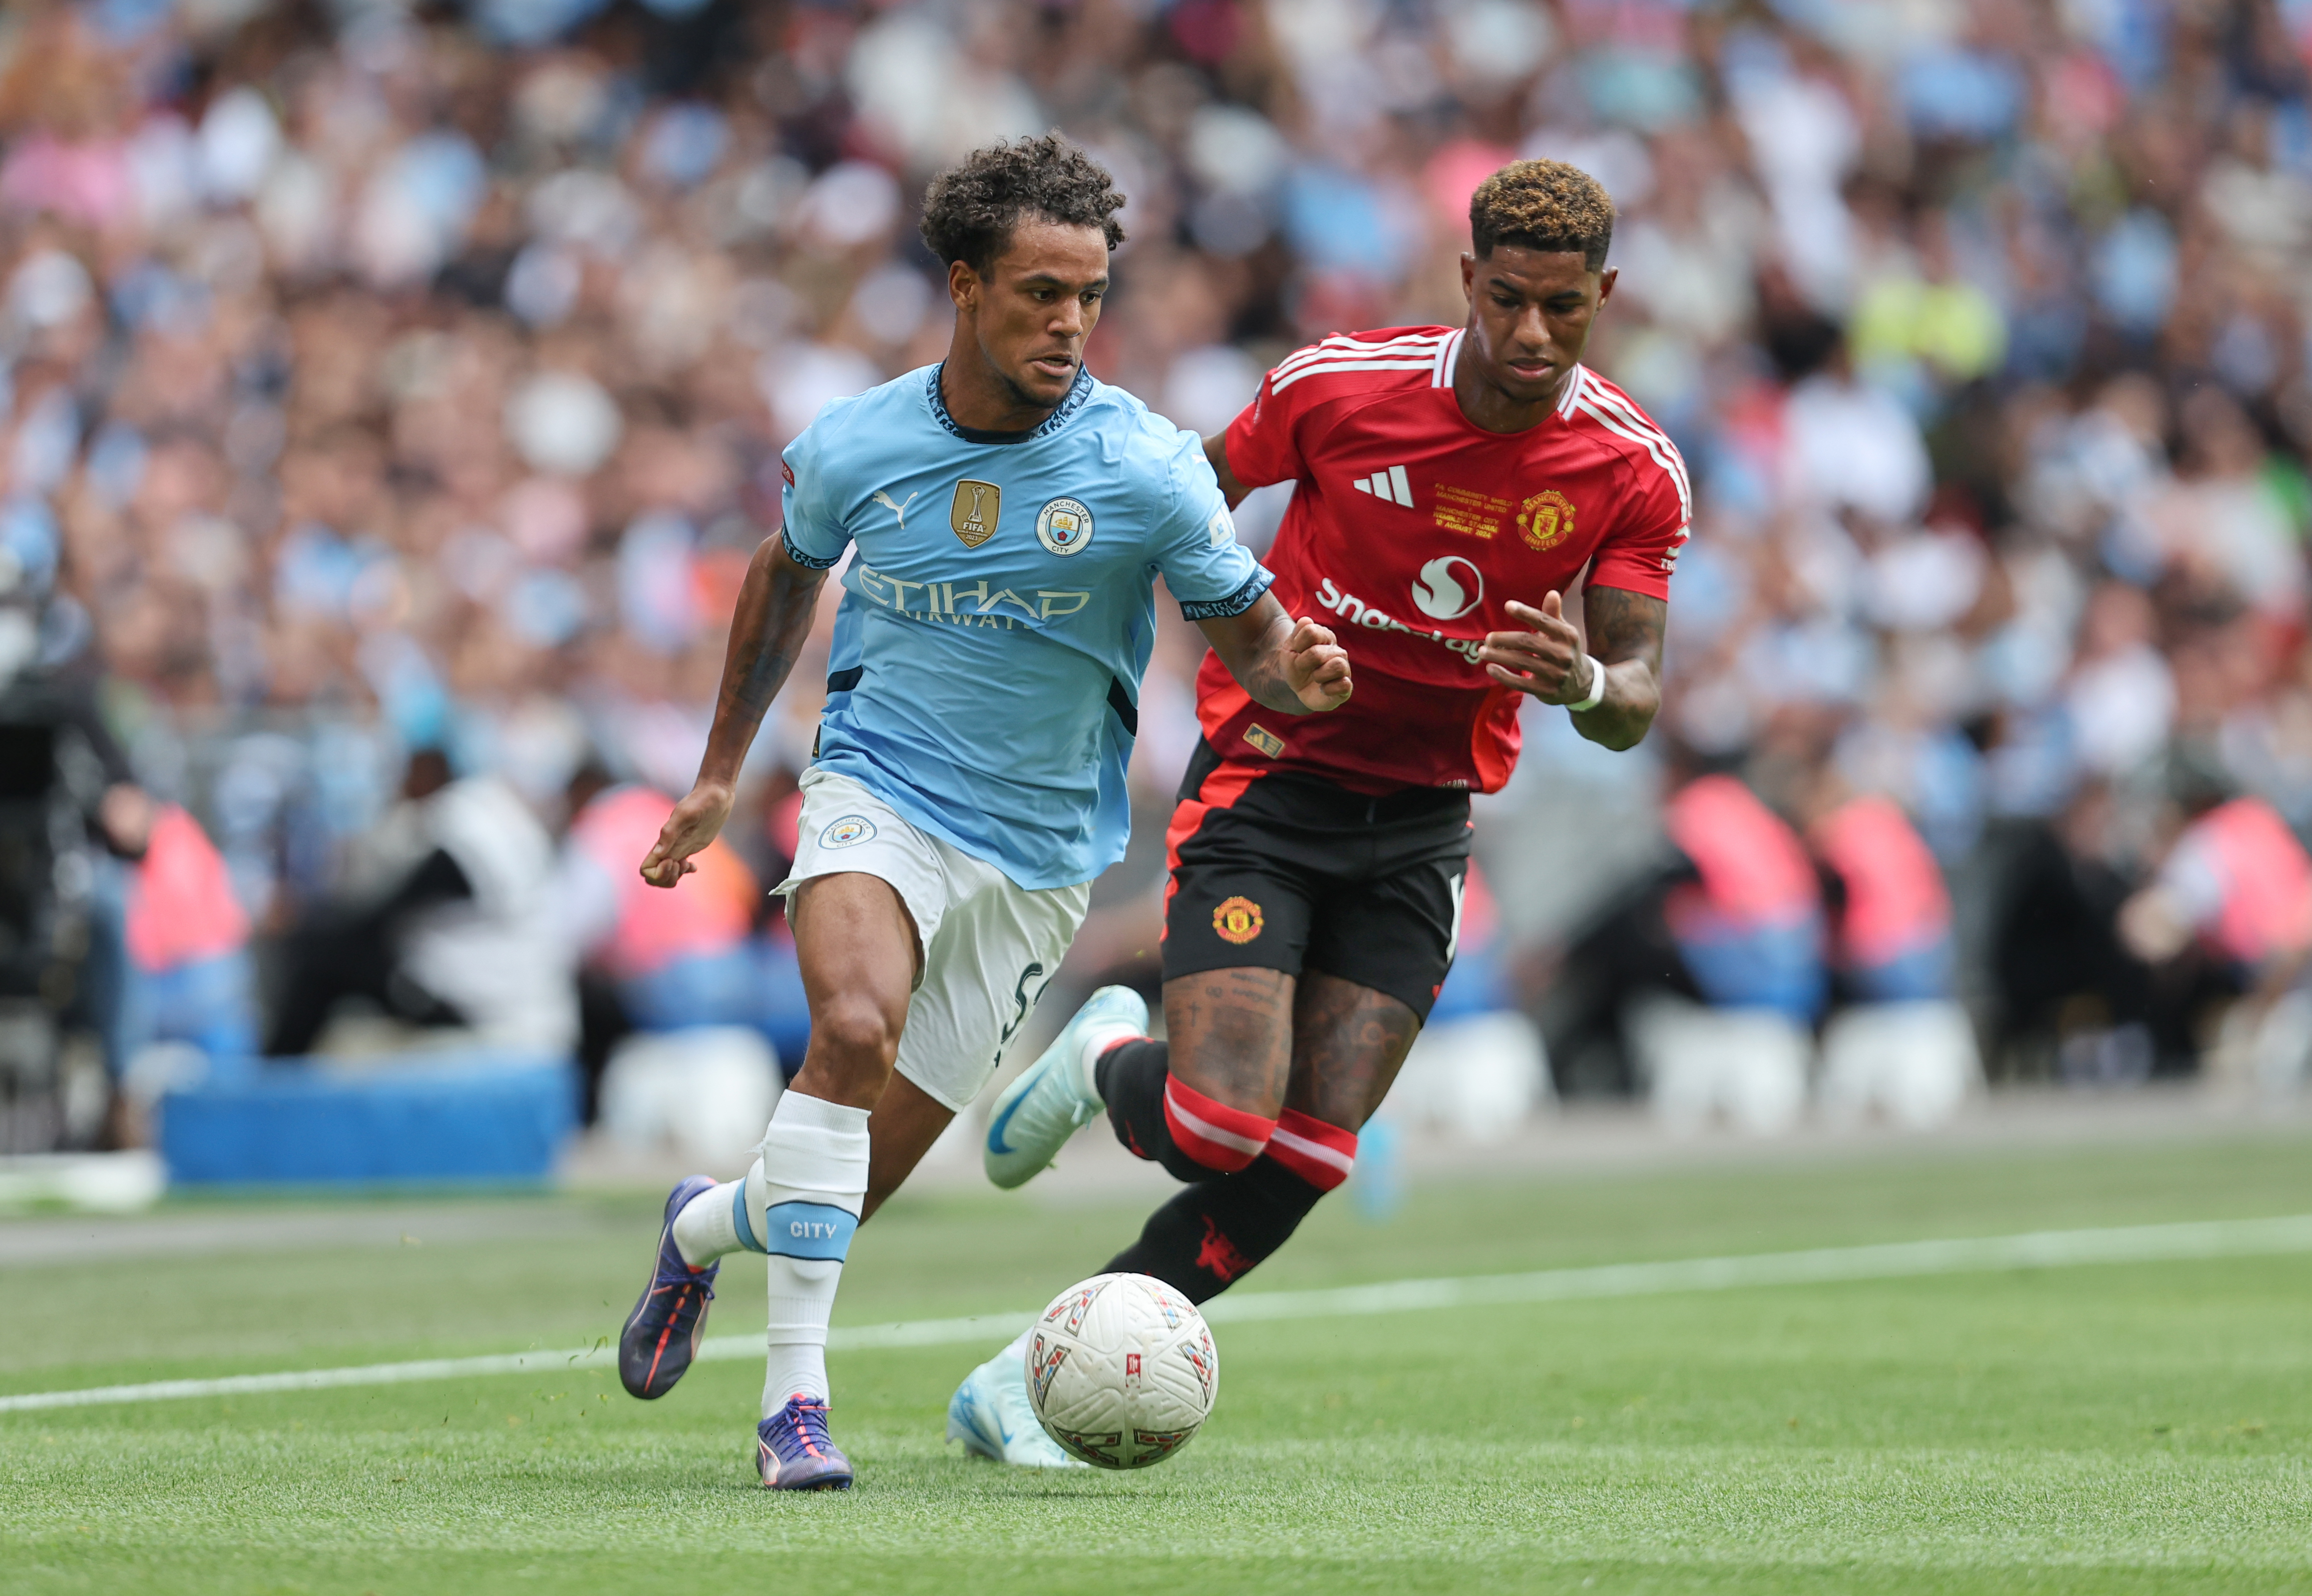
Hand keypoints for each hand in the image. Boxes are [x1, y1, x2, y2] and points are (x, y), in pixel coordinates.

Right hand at [640, 780, 734, 888]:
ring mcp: (679, 848)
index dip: (657, 873)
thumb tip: (658, 853)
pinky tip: (694, 866)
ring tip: (688, 865)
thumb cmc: (702, 801)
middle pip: (655, 876)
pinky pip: (680, 867)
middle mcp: (668, 847)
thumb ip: (671, 832)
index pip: (646, 868)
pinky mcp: (690, 846)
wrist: (715, 793)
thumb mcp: (687, 815)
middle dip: (666, 879)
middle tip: (681, 865)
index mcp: (663, 841)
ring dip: (676, 876)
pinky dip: (685, 871)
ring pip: (667, 873)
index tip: (672, 862)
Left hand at [1282, 616, 1352, 710]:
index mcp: (1325, 637)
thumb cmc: (1296, 665)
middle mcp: (1338, 651)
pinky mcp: (1345, 687)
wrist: (1298, 688)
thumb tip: (1306, 621)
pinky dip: (1329, 689)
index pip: (1311, 632)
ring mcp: (1344, 669)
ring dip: (1319, 674)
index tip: (1296, 650)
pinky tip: (1322, 689)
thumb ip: (1297, 632)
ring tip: (1315, 678)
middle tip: (1301, 667)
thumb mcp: (1290, 648)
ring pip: (1338, 665)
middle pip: (1317, 652)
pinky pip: (1345, 684)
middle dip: (1303, 662)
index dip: (1298, 643)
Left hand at [1478, 593, 1596, 704]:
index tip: (1508, 606)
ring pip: (1521, 662)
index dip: (1525, 613)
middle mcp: (1563, 654)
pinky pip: (1520, 683)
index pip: (1544, 621)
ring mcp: (1555, 674)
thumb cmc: (1564, 651)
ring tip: (1483, 651)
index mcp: (1567, 636)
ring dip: (1499, 656)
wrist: (1581, 684)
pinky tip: (1491, 668)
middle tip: (1488, 638)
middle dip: (1504, 639)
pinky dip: (1503, 676)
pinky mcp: (1546, 691)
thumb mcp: (1563, 633)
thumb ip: (1553, 614)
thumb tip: (1552, 593)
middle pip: (1527, 642)